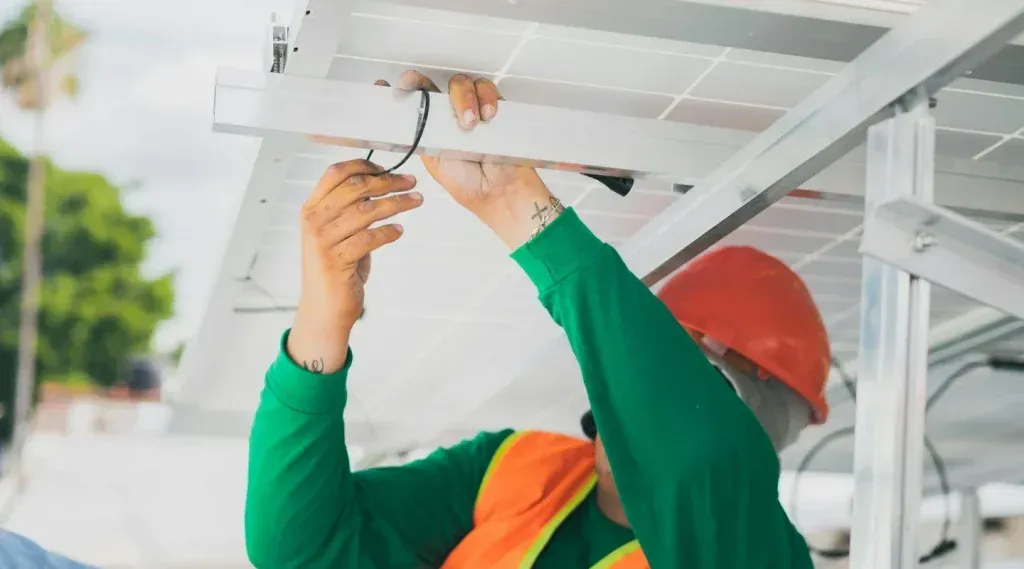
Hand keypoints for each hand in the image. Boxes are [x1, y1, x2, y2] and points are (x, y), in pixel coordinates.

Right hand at [287, 160, 421, 372]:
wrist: (324, 309)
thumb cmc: (336, 269)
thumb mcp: (338, 233)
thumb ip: (351, 210)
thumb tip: (382, 183)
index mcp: (312, 208)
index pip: (335, 173)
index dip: (363, 165)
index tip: (388, 168)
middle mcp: (314, 221)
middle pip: (355, 187)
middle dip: (388, 182)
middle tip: (411, 182)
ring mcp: (322, 241)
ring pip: (366, 211)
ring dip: (397, 203)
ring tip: (416, 201)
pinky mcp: (336, 261)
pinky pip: (369, 238)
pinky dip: (389, 232)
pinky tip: (399, 231)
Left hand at [377, 71, 544, 211]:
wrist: (497, 191)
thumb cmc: (466, 182)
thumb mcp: (431, 158)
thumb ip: (417, 136)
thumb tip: (396, 120)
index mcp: (428, 125)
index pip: (411, 99)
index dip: (397, 89)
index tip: (382, 86)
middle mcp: (447, 114)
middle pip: (432, 83)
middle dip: (420, 82)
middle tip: (414, 87)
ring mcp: (470, 108)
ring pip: (460, 83)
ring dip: (463, 98)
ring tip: (469, 123)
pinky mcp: (492, 106)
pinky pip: (487, 89)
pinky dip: (487, 97)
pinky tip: (487, 114)